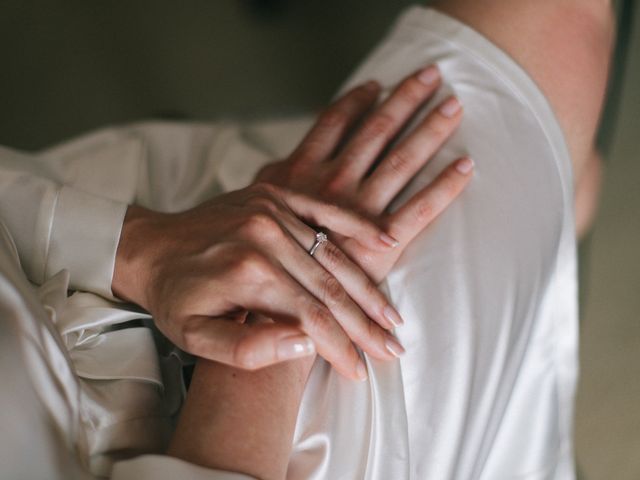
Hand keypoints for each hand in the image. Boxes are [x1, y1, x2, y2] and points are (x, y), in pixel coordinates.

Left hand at [112, 183, 404, 380]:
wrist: (150, 246)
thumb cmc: (174, 297)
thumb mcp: (195, 338)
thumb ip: (247, 349)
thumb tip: (305, 344)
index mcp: (248, 273)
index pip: (312, 316)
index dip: (341, 346)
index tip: (363, 370)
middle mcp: (265, 236)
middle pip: (330, 287)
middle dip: (365, 323)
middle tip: (393, 347)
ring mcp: (271, 210)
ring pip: (333, 254)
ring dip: (367, 286)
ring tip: (392, 316)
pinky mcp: (274, 195)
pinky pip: (324, 210)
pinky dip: (357, 226)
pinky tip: (386, 239)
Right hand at [256, 65, 472, 282]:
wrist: (273, 307)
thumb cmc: (263, 259)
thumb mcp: (259, 212)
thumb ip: (276, 186)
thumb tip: (281, 165)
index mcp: (300, 172)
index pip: (334, 122)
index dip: (358, 100)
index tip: (378, 84)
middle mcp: (331, 183)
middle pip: (376, 130)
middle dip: (406, 99)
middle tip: (432, 75)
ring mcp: (358, 211)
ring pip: (402, 159)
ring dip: (430, 129)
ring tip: (454, 107)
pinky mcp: (380, 243)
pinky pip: (421, 208)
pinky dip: (445, 185)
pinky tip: (466, 166)